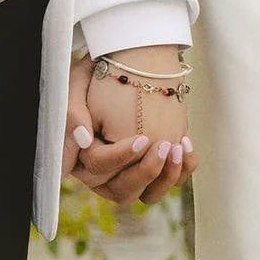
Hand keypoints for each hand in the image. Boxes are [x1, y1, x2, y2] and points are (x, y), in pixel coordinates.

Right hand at [66, 46, 194, 207]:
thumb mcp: (77, 82)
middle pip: (122, 191)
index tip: (142, 138)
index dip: (119, 157)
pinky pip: (169, 183)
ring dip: (165, 177)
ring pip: (147, 195)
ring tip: (178, 149)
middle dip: (145, 172)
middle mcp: (102, 174)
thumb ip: (72, 110)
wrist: (125, 64)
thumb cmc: (95, 73)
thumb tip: (84, 141)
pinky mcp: (153, 170)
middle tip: (163, 146)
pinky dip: (182, 170)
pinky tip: (187, 144)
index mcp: (79, 157)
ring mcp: (128, 175)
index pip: (97, 168)